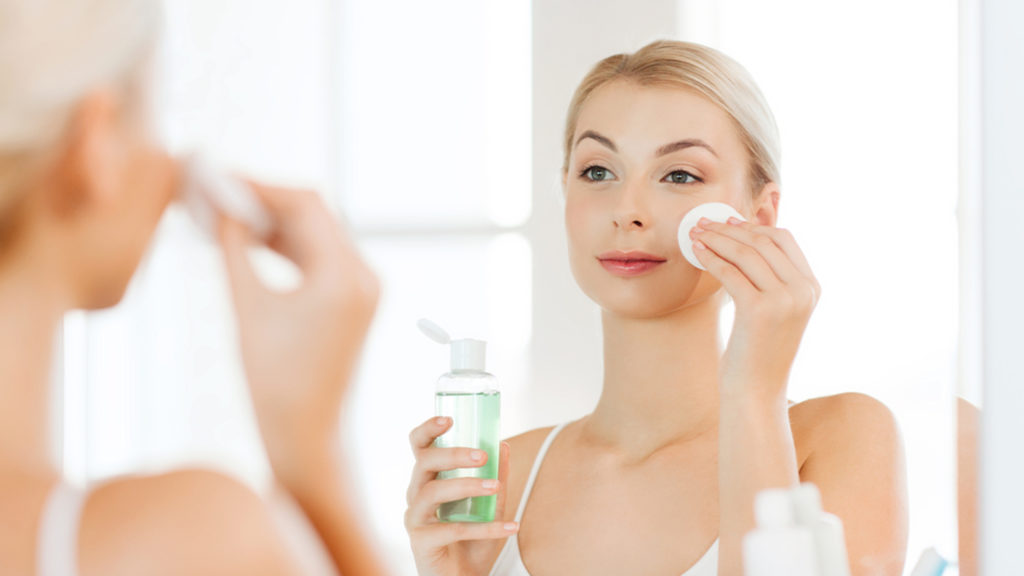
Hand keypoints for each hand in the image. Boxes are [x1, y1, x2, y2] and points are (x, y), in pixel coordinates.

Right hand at [218, 183, 378, 486]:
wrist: (307, 436)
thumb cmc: (274, 382)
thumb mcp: (247, 308)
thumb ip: (233, 250)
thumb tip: (218, 206)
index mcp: (345, 276)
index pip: (305, 205)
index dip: (258, 186)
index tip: (217, 177)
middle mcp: (364, 275)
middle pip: (314, 214)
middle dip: (264, 200)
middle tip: (215, 190)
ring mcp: (363, 288)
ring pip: (315, 233)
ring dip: (273, 222)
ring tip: (222, 213)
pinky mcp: (354, 300)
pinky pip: (319, 257)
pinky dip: (286, 246)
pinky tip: (247, 240)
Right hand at [406, 417, 517, 575]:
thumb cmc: (470, 541)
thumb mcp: (490, 506)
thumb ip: (495, 477)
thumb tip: (504, 445)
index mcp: (428, 479)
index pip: (419, 446)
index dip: (428, 429)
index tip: (449, 419)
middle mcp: (416, 494)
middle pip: (424, 463)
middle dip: (453, 454)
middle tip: (482, 455)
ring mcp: (415, 518)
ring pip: (432, 491)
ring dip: (466, 485)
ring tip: (495, 486)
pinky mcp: (421, 543)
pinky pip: (452, 529)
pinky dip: (485, 528)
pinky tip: (511, 527)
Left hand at [690, 217, 819, 398]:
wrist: (756, 390)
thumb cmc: (758, 350)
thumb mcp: (775, 311)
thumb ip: (771, 279)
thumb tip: (743, 241)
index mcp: (811, 287)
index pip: (784, 240)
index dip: (753, 226)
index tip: (727, 221)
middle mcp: (803, 290)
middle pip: (763, 241)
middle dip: (729, 228)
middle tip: (702, 223)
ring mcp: (784, 300)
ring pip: (745, 253)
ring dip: (715, 239)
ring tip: (694, 234)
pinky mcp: (759, 310)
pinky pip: (730, 272)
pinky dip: (710, 258)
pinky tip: (695, 253)